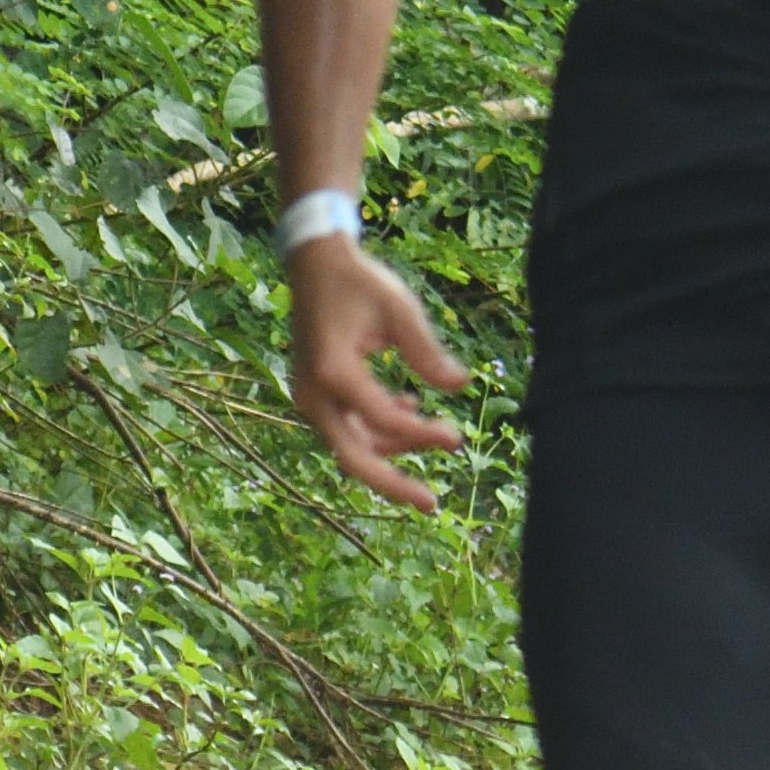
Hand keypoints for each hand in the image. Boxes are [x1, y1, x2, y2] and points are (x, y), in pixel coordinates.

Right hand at [285, 238, 469, 510]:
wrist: (314, 265)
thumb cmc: (358, 283)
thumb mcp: (399, 309)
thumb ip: (427, 351)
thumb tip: (460, 384)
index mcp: (333, 372)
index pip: (381, 420)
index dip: (420, 434)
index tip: (455, 438)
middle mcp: (313, 393)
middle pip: (352, 457)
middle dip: (392, 483)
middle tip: (431, 503)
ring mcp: (309, 397)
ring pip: (351, 445)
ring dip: (392, 449)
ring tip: (437, 437)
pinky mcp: (315, 395)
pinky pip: (346, 428)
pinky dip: (377, 430)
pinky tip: (410, 408)